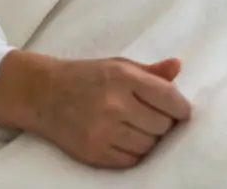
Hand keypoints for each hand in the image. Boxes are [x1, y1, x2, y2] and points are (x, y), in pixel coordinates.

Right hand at [4, 54, 190, 168]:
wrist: (44, 94)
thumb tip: (179, 66)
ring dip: (149, 139)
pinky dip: (133, 152)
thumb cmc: (86, 76)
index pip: (168, 98)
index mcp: (123, 77)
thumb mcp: (118, 65)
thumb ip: (150, 71)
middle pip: (162, 125)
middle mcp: (115, 104)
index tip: (181, 111)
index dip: (181, 108)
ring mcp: (104, 131)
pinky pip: (131, 161)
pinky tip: (125, 138)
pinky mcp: (95, 153)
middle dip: (163, 123)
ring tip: (137, 126)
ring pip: (149, 146)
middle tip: (152, 116)